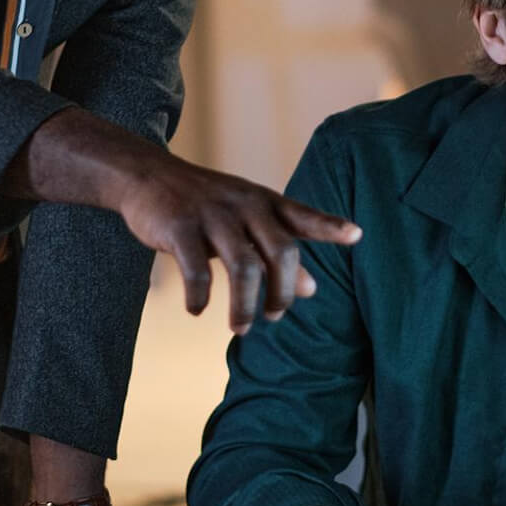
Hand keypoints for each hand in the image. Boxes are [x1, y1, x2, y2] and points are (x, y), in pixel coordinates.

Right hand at [115, 154, 361, 332]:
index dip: (330, 226)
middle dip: (281, 293)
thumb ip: (277, 251)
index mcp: (264, 203)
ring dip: (244, 305)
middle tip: (273, 318)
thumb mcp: (246, 223)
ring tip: (240, 328)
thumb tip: (312, 289)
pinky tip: (197, 310)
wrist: (148, 176)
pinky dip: (199, 296)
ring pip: (242, 266)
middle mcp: (244, 205)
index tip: (357, 235)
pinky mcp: (179, 225)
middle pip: (280, 251)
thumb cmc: (207, 205)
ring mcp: (212, 214)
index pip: (303, 216)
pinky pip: (195, 269)